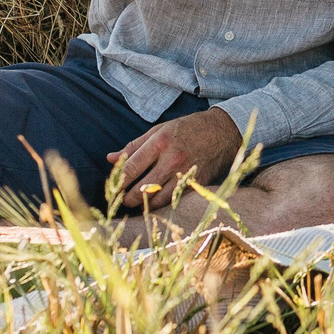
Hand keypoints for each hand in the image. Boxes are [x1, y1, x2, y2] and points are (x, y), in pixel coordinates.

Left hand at [106, 105, 242, 210]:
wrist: (223, 131)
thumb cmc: (187, 129)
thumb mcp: (160, 130)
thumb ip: (134, 146)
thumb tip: (110, 158)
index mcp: (160, 142)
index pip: (131, 168)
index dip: (118, 182)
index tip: (112, 188)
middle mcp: (172, 159)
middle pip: (142, 188)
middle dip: (128, 198)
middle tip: (122, 199)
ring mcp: (186, 173)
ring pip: (157, 199)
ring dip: (143, 205)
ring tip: (136, 203)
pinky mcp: (196, 183)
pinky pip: (173, 200)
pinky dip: (161, 204)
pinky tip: (154, 202)